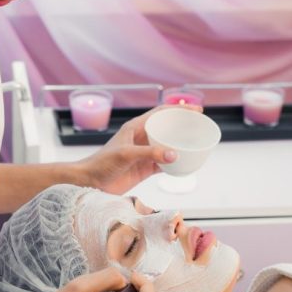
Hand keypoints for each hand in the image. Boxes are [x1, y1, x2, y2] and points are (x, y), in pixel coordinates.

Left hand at [75, 103, 201, 194]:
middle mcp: (141, 138)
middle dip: (184, 125)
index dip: (179, 109)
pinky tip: (186, 165)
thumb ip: (149, 153)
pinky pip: (164, 164)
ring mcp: (143, 154)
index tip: (196, 110)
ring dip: (181, 145)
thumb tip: (174, 154)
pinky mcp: (144, 169)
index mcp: (135, 127)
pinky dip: (175, 164)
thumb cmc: (102, 163)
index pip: (161, 112)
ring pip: (167, 145)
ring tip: (198, 144)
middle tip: (201, 127)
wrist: (89, 182)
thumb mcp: (126, 155)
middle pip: (167, 127)